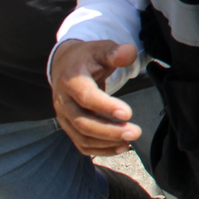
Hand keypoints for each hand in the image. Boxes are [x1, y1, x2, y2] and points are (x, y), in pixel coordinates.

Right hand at [50, 40, 141, 156]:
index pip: (86, 97)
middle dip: (109, 130)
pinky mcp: (69, 126)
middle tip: (135, 132)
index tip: (128, 113)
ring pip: (82, 136)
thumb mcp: (101, 49)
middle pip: (83, 122)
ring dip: (107, 142)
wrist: (65, 65)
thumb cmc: (88, 58)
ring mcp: (64, 116)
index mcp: (71, 80)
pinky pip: (82, 144)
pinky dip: (100, 150)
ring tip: (131, 140)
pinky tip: (121, 147)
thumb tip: (129, 52)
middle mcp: (63, 101)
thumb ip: (115, 52)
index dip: (106, 107)